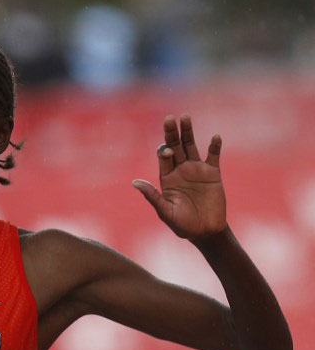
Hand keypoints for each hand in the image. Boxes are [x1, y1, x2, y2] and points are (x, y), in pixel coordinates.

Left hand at [132, 115, 225, 239]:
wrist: (205, 232)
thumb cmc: (182, 225)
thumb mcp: (165, 211)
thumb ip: (152, 196)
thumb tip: (134, 182)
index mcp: (166, 178)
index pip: (163, 157)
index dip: (164, 151)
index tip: (168, 151)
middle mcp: (180, 170)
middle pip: (175, 146)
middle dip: (172, 133)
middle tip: (169, 118)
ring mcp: (196, 170)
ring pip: (191, 146)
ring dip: (188, 132)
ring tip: (185, 117)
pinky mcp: (212, 173)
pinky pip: (213, 156)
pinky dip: (214, 146)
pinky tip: (215, 137)